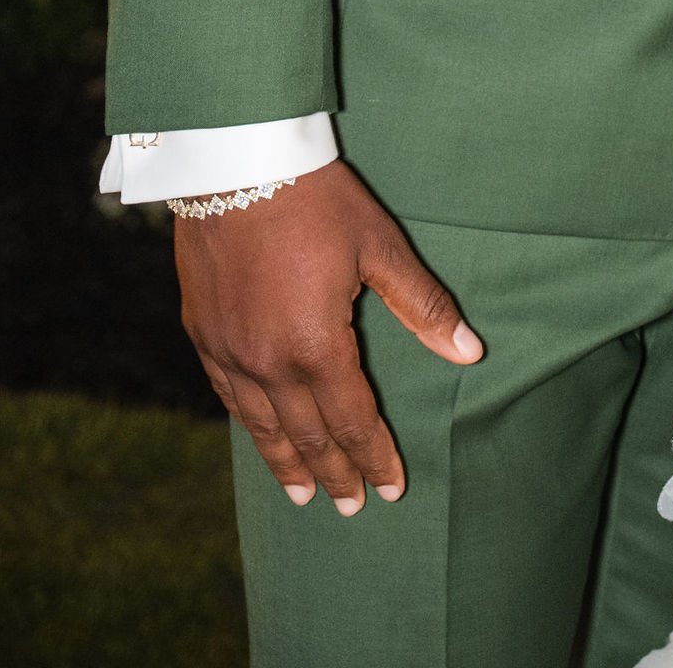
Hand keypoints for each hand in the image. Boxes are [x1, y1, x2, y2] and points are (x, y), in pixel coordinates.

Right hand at [176, 161, 482, 511]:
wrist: (236, 163)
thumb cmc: (317, 200)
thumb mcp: (380, 247)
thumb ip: (422, 306)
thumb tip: (469, 352)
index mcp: (316, 347)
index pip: (352, 421)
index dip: (374, 457)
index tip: (391, 489)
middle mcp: (267, 363)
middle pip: (307, 435)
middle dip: (335, 474)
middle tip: (352, 508)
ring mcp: (229, 353)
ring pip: (262, 427)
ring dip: (287, 464)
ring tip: (305, 495)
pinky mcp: (203, 334)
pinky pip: (228, 397)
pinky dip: (249, 425)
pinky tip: (258, 435)